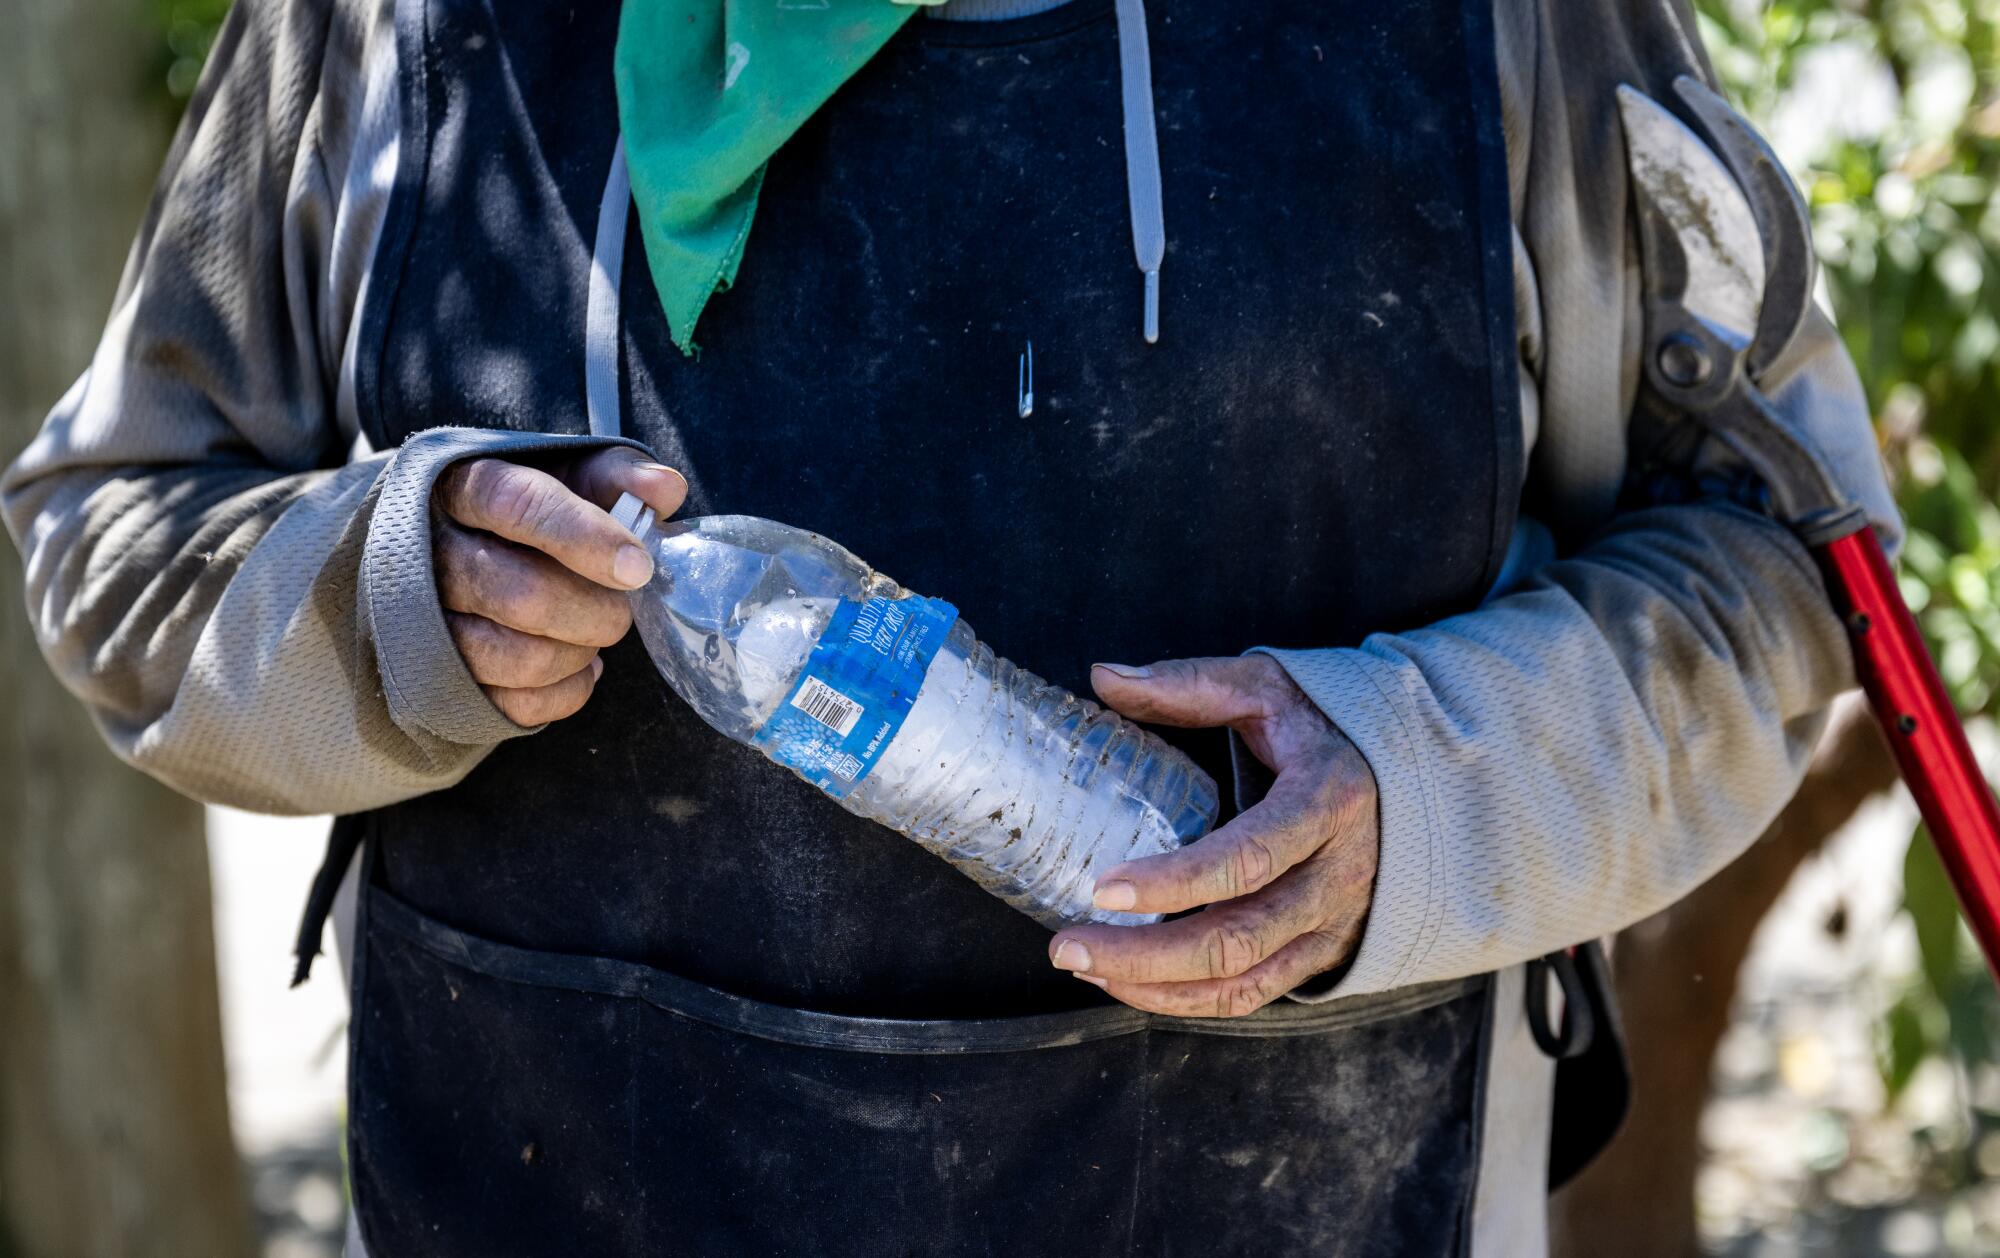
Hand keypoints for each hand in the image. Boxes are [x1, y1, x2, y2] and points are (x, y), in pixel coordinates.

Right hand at [433, 448, 686, 725]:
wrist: (466, 555)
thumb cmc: (529, 513)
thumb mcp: (566, 477)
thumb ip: (615, 477)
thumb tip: (665, 490)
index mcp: (462, 486)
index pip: (516, 504)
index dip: (584, 537)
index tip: (637, 567)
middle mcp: (430, 553)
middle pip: (520, 594)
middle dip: (595, 610)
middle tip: (621, 609)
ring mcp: (426, 621)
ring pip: (515, 656)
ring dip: (579, 652)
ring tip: (597, 632)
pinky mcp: (443, 678)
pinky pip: (514, 703)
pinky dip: (567, 691)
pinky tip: (581, 666)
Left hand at [1047, 655, 1378, 1016]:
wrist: (1413, 774)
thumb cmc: (1325, 727)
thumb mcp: (1268, 687)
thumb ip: (1188, 684)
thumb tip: (1103, 676)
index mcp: (1327, 802)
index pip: (1250, 858)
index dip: (1176, 882)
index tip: (1104, 887)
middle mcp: (1338, 875)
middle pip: (1238, 938)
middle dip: (1144, 954)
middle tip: (1067, 945)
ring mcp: (1334, 922)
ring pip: (1242, 979)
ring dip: (1157, 987)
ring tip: (1086, 966)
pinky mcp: (1323, 950)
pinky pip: (1254, 993)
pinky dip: (1189, 1000)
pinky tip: (1132, 984)